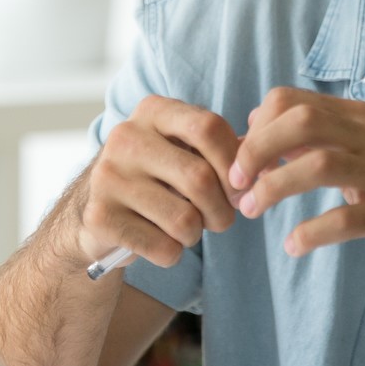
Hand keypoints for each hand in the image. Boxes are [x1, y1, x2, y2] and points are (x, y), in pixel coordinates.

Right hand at [69, 96, 241, 271]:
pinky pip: (162, 247)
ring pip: (184, 219)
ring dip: (195, 235)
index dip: (236, 164)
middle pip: (200, 178)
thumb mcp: (186, 151)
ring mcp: (108, 175)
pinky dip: (172, 254)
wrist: (98, 211)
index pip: (209, 128)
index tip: (241, 188)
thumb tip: (266, 166)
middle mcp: (126, 136)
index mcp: (153, 111)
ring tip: (185, 230)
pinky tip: (159, 242)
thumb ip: (224, 151)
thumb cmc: (158, 178)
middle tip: (220, 220)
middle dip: (222, 211)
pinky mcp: (99, 216)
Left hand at [229, 87, 364, 280]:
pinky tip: (295, 245)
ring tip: (252, 211)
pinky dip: (314, 231)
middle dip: (255, 151)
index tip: (239, 160)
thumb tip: (262, 133)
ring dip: (275, 187)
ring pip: (319, 163)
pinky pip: (349, 217)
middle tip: (236, 184)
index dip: (254, 127)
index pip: (290, 101)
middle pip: (299, 121)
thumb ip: (324, 139)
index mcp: (360, 119)